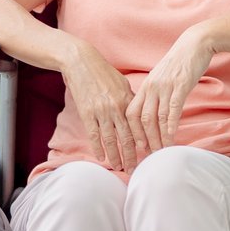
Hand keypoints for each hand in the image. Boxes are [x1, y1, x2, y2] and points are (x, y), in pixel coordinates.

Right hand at [61, 40, 140, 171]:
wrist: (81, 62)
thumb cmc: (103, 72)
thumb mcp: (122, 83)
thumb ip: (130, 99)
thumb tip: (138, 114)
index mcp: (127, 100)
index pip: (139, 127)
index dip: (144, 142)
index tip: (148, 154)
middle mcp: (116, 108)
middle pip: (127, 137)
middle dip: (132, 155)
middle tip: (135, 169)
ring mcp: (101, 111)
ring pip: (111, 140)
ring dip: (115, 156)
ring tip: (119, 167)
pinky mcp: (87, 113)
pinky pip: (93, 135)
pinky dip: (98, 148)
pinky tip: (102, 158)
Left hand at [126, 28, 215, 156]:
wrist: (195, 43)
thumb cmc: (179, 62)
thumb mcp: (161, 78)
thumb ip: (155, 94)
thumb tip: (153, 114)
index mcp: (145, 86)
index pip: (131, 113)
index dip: (133, 131)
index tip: (137, 147)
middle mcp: (152, 87)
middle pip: (142, 118)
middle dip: (145, 140)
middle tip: (149, 155)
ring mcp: (165, 86)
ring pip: (157, 117)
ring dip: (159, 137)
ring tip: (161, 151)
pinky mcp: (180, 85)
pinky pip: (173, 108)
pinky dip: (171, 124)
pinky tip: (171, 136)